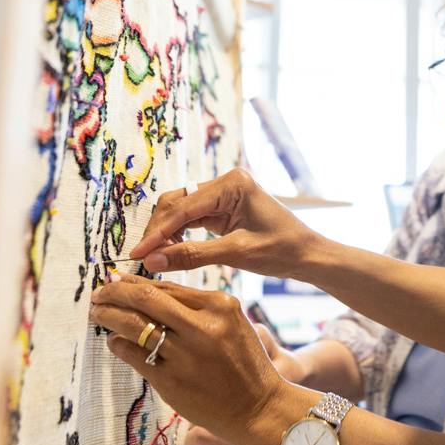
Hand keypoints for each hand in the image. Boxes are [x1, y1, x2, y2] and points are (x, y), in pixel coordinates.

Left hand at [88, 272, 287, 444]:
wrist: (259, 408)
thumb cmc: (244, 364)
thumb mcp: (231, 325)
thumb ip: (197, 308)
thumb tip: (150, 292)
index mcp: (220, 305)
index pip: (167, 287)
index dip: (135, 282)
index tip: (116, 280)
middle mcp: (202, 326)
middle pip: (145, 299)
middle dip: (115, 293)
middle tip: (98, 293)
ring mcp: (185, 354)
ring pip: (134, 326)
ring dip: (109, 316)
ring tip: (98, 312)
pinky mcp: (171, 381)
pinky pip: (134, 355)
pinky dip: (118, 344)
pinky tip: (114, 341)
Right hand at [129, 169, 318, 276]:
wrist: (308, 254)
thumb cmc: (281, 250)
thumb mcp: (236, 253)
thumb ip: (192, 255)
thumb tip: (152, 262)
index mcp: (232, 183)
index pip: (182, 207)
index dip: (157, 233)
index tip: (136, 254)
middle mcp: (225, 182)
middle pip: (176, 203)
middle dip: (158, 231)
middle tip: (142, 259)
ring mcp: (223, 193)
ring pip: (180, 210)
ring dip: (165, 233)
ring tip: (155, 260)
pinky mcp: (222, 207)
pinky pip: (191, 218)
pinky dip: (178, 235)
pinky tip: (170, 253)